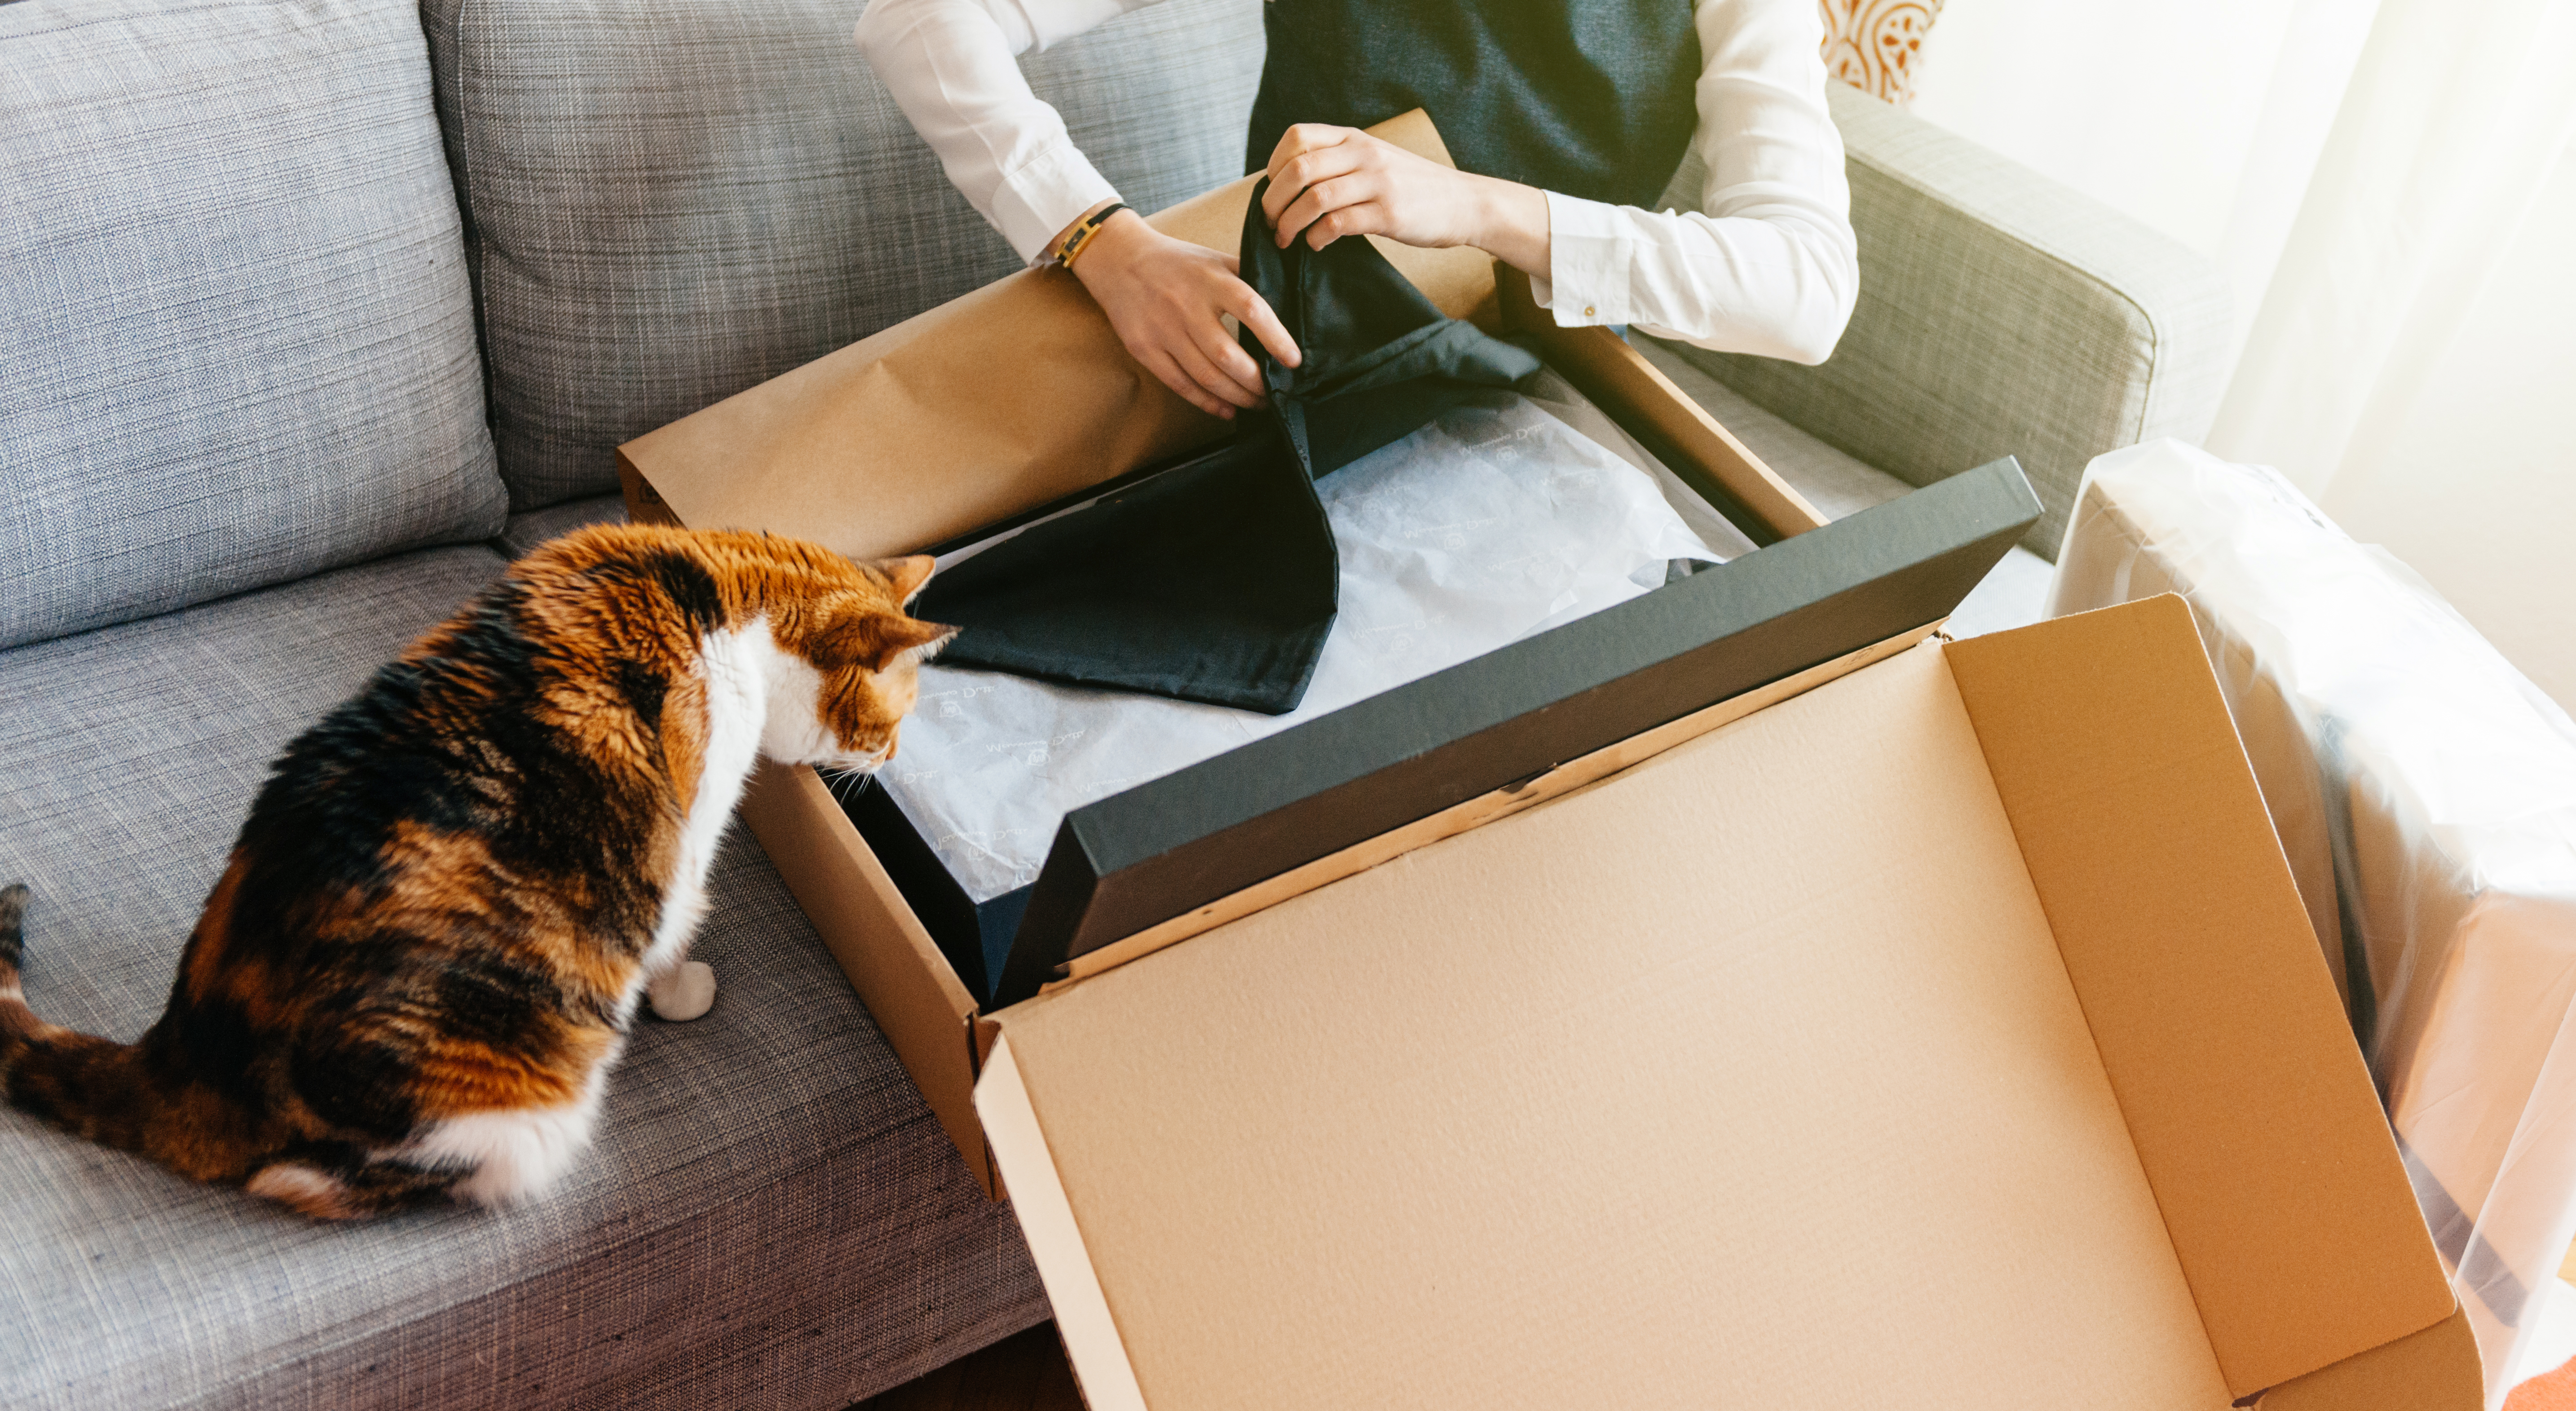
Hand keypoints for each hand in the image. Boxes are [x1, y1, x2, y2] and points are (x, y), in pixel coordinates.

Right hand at [1064, 207, 1300, 418]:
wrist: (1117, 259)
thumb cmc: (1176, 262)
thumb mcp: (1213, 258)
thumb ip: (1247, 277)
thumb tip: (1286, 304)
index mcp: (1210, 280)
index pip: (1251, 309)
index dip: (1276, 338)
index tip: (1294, 360)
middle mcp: (1186, 305)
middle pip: (1227, 355)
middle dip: (1256, 381)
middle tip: (1276, 391)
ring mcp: (1162, 330)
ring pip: (1205, 376)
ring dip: (1237, 396)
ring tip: (1257, 403)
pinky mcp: (1144, 348)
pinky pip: (1180, 384)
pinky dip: (1207, 402)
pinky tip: (1227, 410)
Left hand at [1260, 124, 1551, 274]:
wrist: (1464, 203)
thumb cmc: (1413, 187)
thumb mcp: (1374, 160)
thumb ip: (1339, 162)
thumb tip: (1289, 182)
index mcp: (1355, 139)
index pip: (1297, 137)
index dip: (1274, 164)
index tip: (1273, 191)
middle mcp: (1364, 154)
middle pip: (1299, 168)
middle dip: (1274, 200)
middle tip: (1270, 222)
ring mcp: (1378, 183)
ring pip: (1315, 197)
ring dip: (1290, 223)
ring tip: (1285, 239)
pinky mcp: (1389, 214)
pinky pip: (1339, 223)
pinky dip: (1317, 237)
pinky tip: (1316, 245)